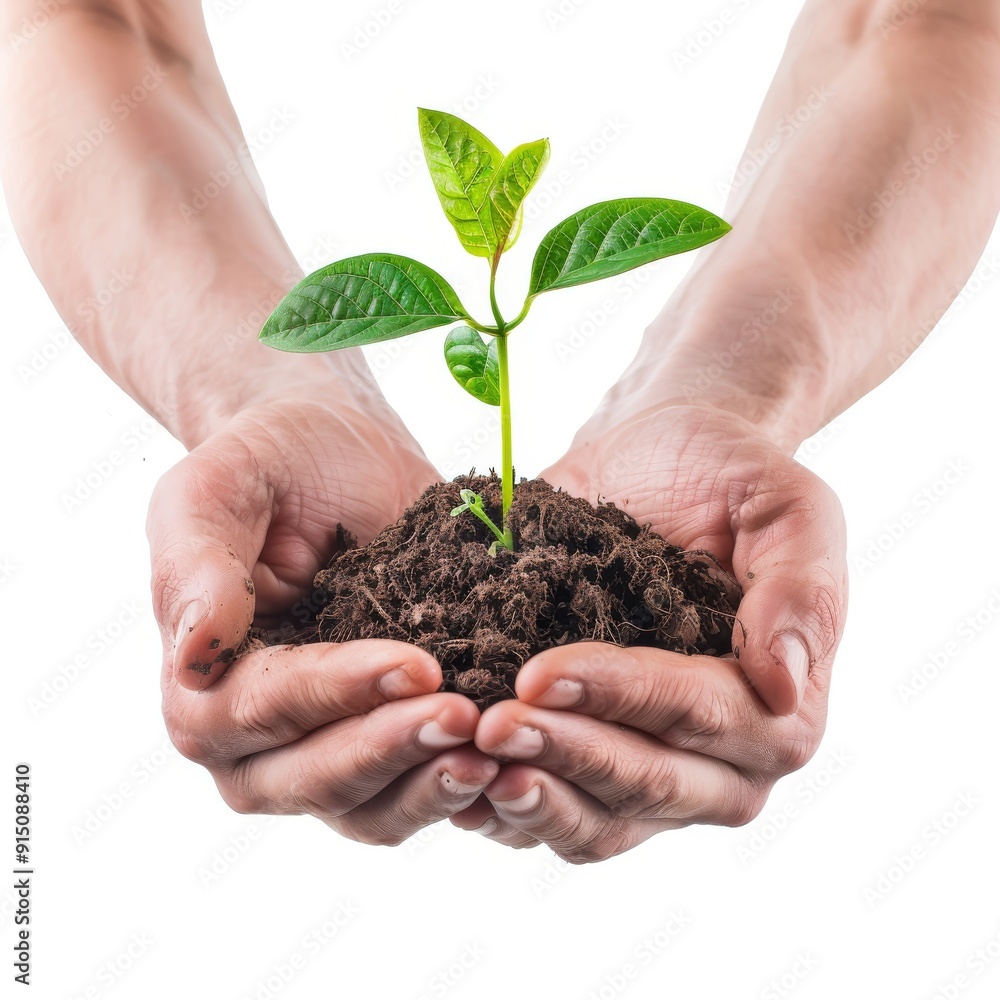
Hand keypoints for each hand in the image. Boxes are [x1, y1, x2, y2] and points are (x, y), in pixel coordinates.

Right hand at [148, 391, 498, 843]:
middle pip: (312, 779)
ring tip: (495, 751)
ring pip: (367, 808)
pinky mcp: (388, 741)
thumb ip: (195, 564)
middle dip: (389, 751)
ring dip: (428, 786)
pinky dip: (458, 787)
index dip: (335, 693)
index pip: (259, 710)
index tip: (416, 664)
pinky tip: (510, 761)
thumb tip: (193, 652)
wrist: (343, 456)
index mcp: (202, 681)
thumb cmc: (272, 462)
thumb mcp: (218, 487)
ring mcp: (326, 747)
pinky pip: (415, 792)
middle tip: (465, 718)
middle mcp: (255, 737)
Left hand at [451, 403, 846, 860]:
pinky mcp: (594, 763)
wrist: (658, 465)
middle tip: (491, 723)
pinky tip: (454, 780)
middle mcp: (725, 759)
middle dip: (569, 753)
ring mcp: (656, 771)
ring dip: (534, 795)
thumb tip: (784, 684)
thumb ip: (801, 588)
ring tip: (468, 757)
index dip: (625, 698)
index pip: (702, 714)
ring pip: (600, 820)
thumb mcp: (788, 505)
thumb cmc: (727, 475)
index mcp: (782, 705)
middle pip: (650, 783)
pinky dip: (507, 807)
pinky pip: (556, 812)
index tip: (541, 672)